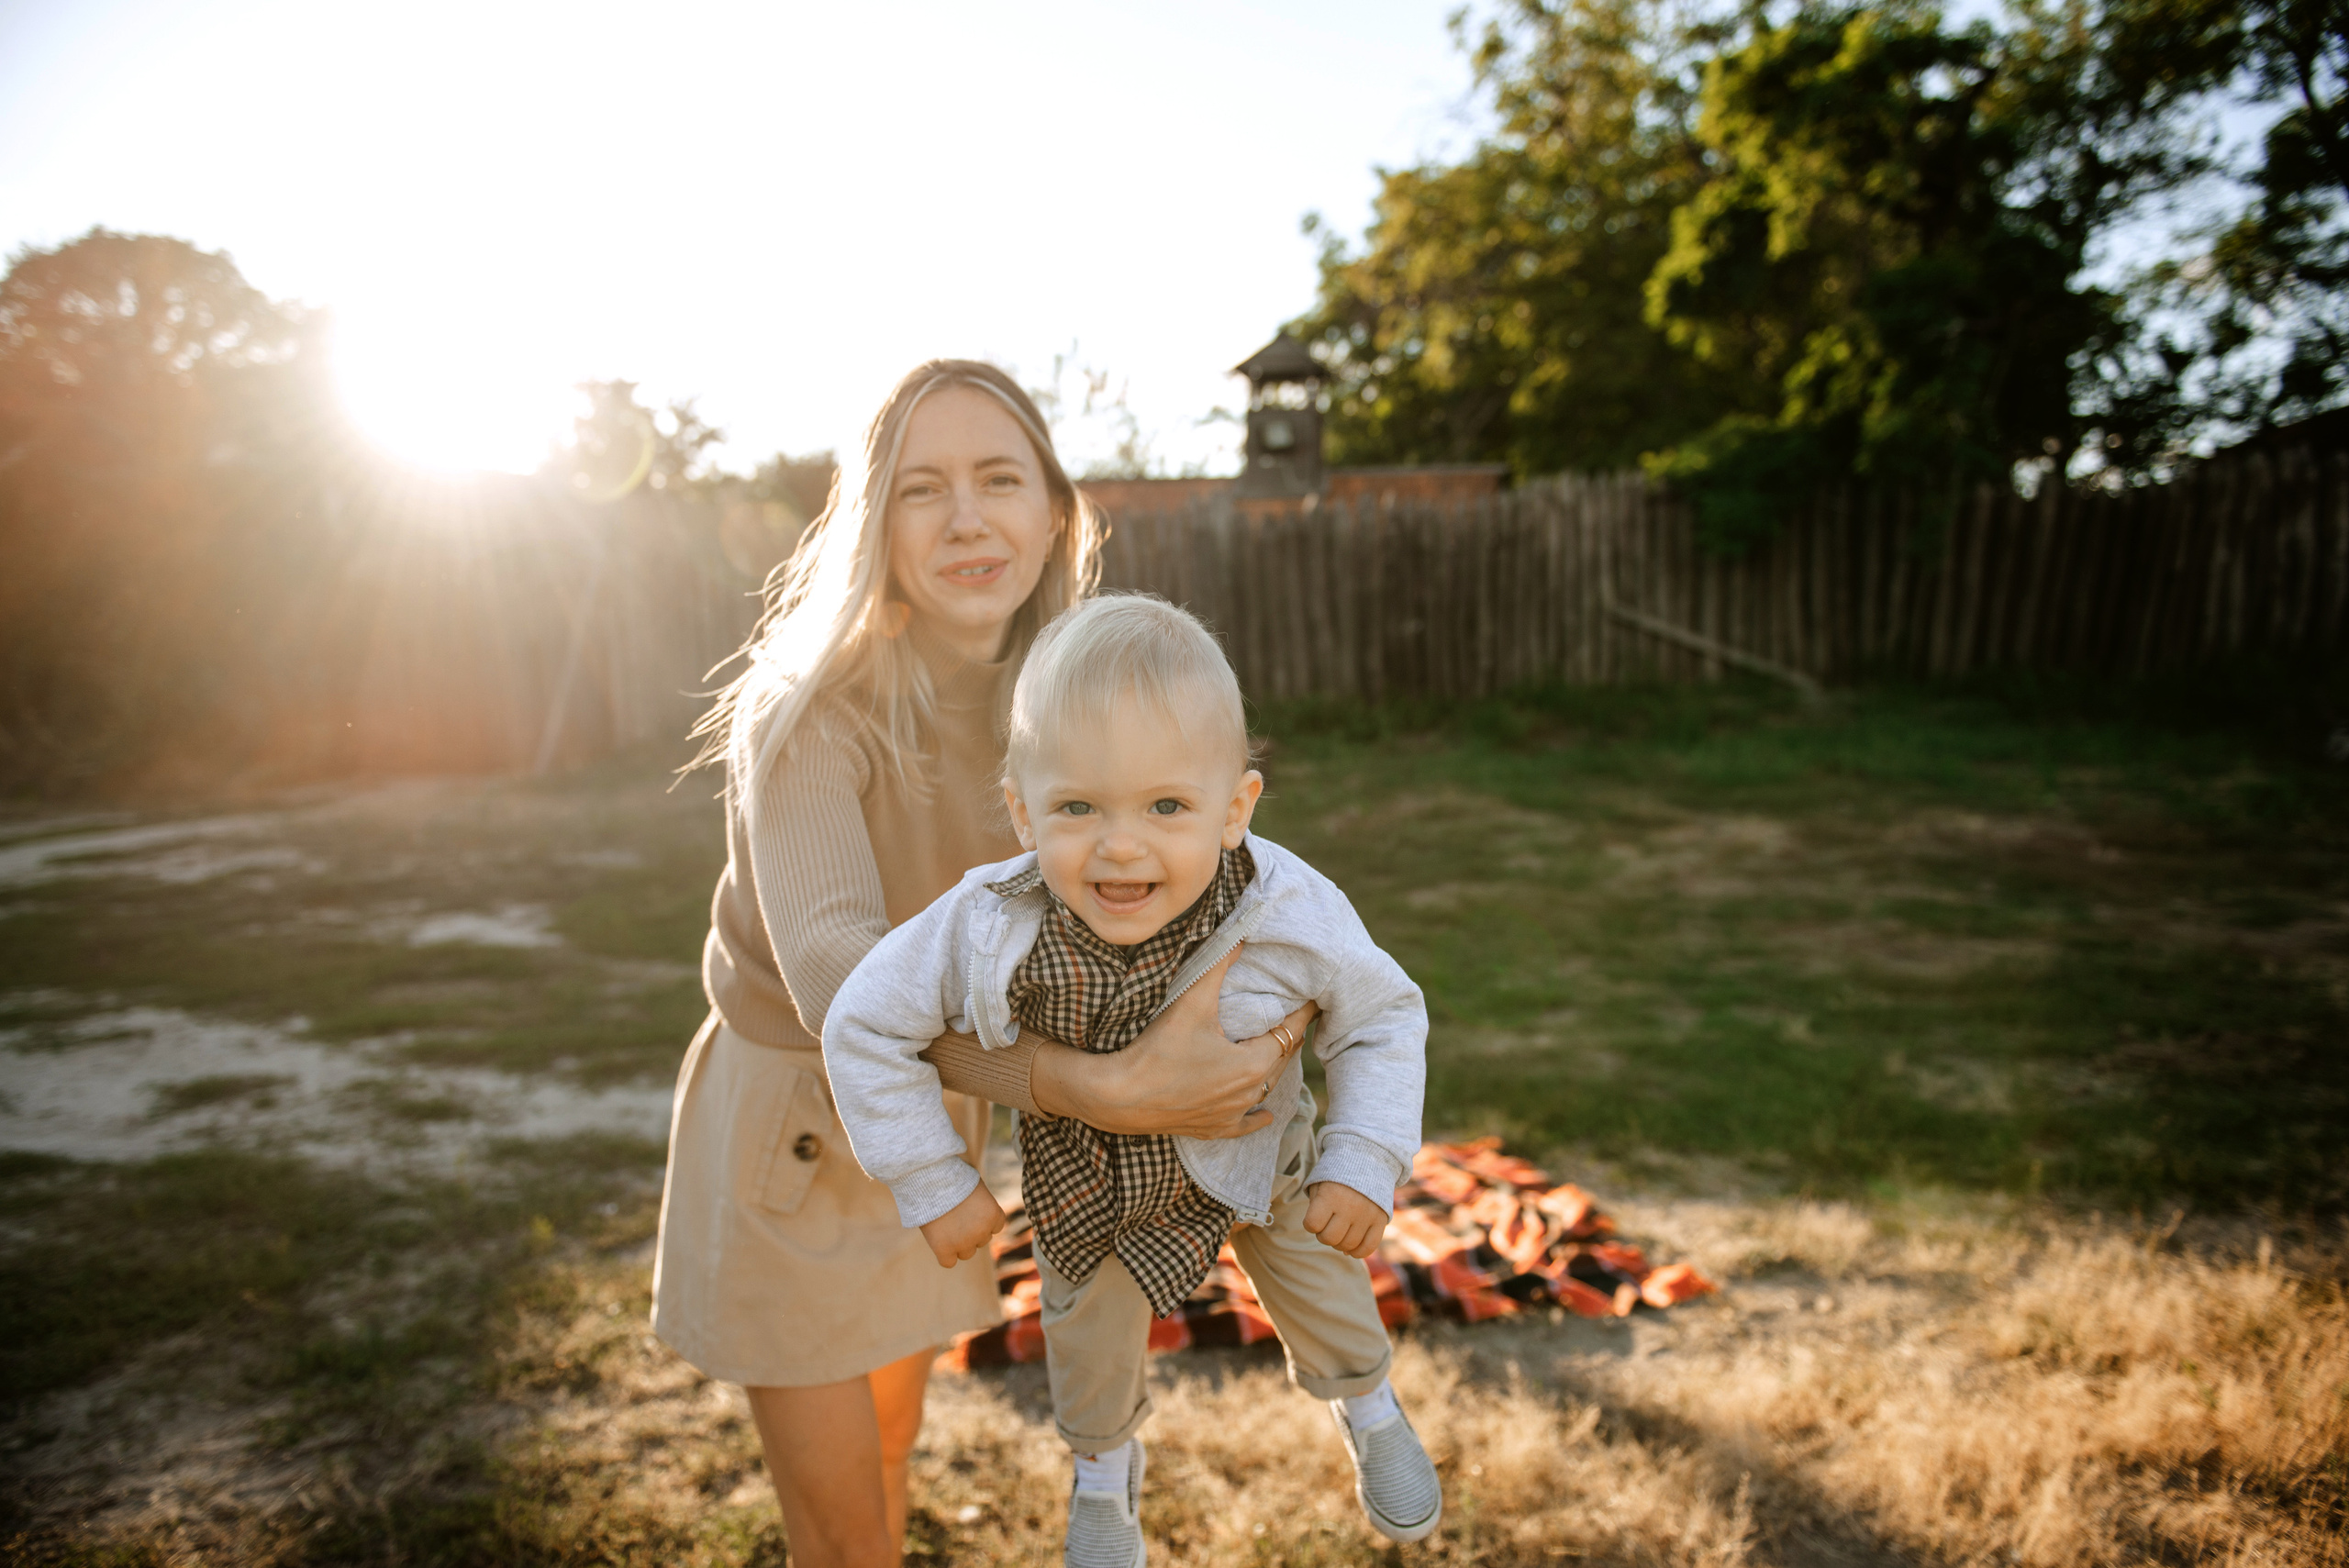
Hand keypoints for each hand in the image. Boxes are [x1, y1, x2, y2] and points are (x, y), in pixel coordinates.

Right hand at [918, 1181, 1005, 1268]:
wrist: (931, 1179)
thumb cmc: (952, 1177)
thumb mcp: (975, 1186)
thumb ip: (982, 1203)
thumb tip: (979, 1210)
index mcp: (994, 1215)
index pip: (995, 1228)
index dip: (982, 1221)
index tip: (970, 1212)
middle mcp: (982, 1231)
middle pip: (981, 1240)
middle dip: (970, 1231)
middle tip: (955, 1217)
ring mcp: (963, 1242)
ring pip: (966, 1253)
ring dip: (959, 1244)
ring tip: (946, 1226)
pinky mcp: (944, 1249)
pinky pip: (948, 1262)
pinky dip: (944, 1255)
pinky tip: (939, 1242)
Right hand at [1028, 944, 1318, 1139]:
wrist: (1119, 1096)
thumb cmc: (1157, 1050)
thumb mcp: (1191, 1002)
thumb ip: (1218, 965)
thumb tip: (1240, 936)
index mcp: (1253, 1064)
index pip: (1290, 1032)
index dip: (1304, 1014)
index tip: (1316, 1000)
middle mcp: (1249, 1093)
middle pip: (1281, 1061)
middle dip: (1289, 1037)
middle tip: (1296, 1018)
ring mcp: (1231, 1115)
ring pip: (1266, 1089)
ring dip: (1273, 1069)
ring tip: (1277, 1051)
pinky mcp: (1212, 1129)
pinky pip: (1244, 1125)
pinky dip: (1255, 1116)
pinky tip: (1264, 1114)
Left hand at [1303, 1181, 1385, 1258]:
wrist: (1368, 1158)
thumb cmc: (1337, 1175)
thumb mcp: (1320, 1184)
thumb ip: (1318, 1211)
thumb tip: (1340, 1248)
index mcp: (1331, 1195)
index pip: (1312, 1224)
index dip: (1310, 1223)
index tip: (1315, 1215)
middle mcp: (1349, 1207)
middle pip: (1330, 1238)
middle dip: (1324, 1235)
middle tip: (1328, 1224)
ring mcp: (1367, 1215)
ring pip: (1348, 1246)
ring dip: (1340, 1242)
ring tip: (1341, 1229)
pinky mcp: (1381, 1220)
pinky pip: (1368, 1247)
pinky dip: (1358, 1251)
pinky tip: (1353, 1245)